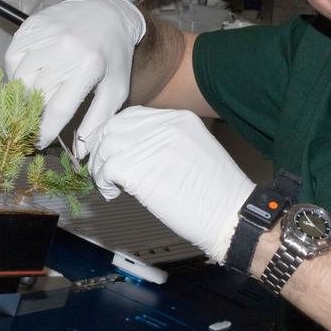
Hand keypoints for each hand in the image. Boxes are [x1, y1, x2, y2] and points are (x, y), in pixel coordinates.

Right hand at [4, 0, 144, 155]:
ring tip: (36, 95)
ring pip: (20, 77)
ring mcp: (47, 34)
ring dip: (25, 92)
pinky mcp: (32, 25)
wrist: (108, 13)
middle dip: (35, 113)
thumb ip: (97, 121)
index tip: (38, 142)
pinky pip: (13, 57)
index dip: (45, 130)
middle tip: (36, 120)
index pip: (58, 108)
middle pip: (36, 95)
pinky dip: (17, 71)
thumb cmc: (113, 57)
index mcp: (89, 66)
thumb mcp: (115, 90)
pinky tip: (31, 74)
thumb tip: (79, 152)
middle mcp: (66, 48)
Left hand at [85, 106, 253, 262]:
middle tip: (105, 169)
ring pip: (105, 147)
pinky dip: (104, 183)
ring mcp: (147, 145)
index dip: (117, 133)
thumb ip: (165, 144)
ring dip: (102, 167)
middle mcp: (161, 126)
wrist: (228, 214)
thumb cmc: (216, 193)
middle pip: (114, 127)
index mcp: (178, 119)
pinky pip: (105, 169)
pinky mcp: (136, 168)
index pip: (133, 116)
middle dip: (104, 148)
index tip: (113, 150)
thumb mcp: (195, 151)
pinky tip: (114, 194)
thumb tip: (134, 153)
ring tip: (111, 185)